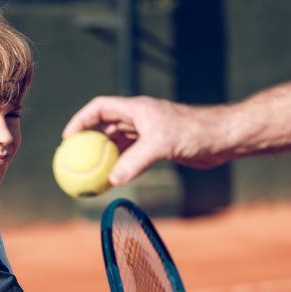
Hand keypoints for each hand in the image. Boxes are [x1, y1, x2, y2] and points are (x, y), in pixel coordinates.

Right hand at [62, 95, 216, 184]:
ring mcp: (148, 133)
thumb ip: (135, 161)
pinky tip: (113, 182)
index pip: (99, 109)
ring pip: (117, 145)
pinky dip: (119, 168)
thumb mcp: (161, 145)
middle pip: (104, 127)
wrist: (222, 138)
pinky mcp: (157, 147)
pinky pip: (130, 158)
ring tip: (89, 176)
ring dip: (103, 158)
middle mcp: (140, 118)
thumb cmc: (194, 133)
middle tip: (73, 162)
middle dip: (87, 143)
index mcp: (136, 109)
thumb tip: (113, 180)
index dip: (80, 121)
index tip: (67, 140)